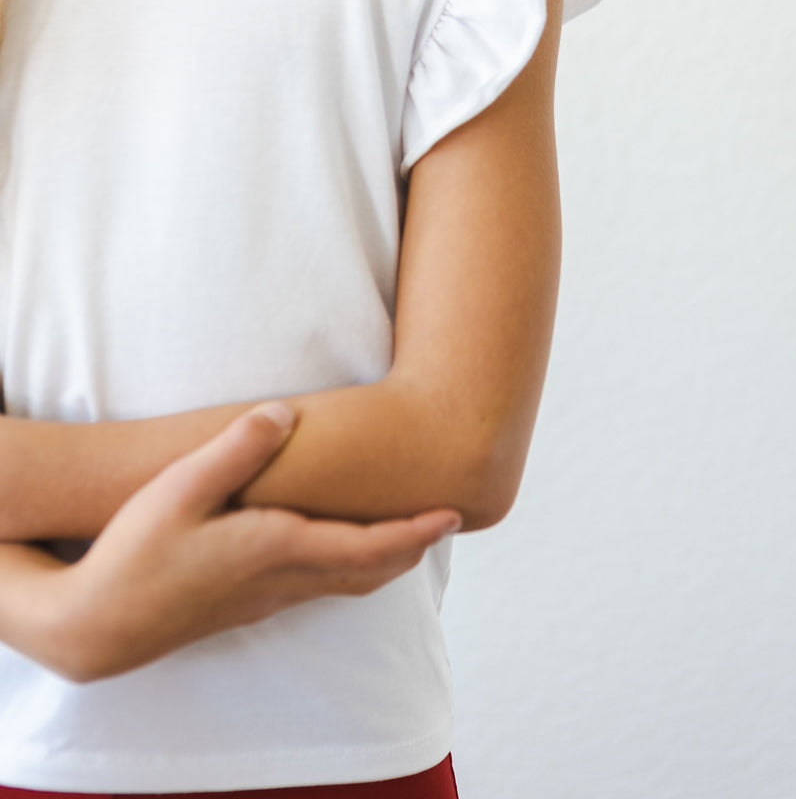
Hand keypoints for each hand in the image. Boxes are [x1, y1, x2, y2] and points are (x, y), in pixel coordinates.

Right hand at [53, 402, 461, 682]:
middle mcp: (281, 581)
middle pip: (368, 570)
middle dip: (411, 545)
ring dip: (383, 558)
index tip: (453, 514)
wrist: (98, 627)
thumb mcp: (180, 489)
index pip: (367, 546)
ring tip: (405, 532)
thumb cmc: (136, 555)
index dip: (415, 531)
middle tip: (444, 518)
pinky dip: (349, 567)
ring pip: (345, 582)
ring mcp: (265, 600)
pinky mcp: (246, 607)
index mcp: (276, 550)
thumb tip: (285, 412)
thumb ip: (237, 449)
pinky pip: (319, 586)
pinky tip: (335, 550)